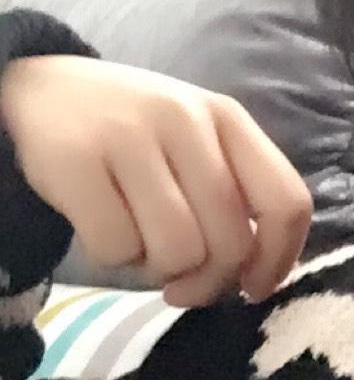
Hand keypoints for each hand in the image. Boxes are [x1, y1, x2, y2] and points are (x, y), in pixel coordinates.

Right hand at [0, 55, 312, 306]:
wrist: (40, 90)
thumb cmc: (136, 132)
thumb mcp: (198, 142)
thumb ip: (236, 191)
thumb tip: (259, 273)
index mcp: (228, 117)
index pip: (286, 201)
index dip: (279, 258)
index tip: (254, 289)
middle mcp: (186, 119)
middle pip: (231, 241)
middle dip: (209, 282)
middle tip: (182, 286)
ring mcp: (129, 135)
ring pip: (178, 252)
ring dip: (159, 271)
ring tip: (141, 247)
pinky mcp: (74, 159)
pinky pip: (117, 248)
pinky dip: (112, 258)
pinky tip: (104, 231)